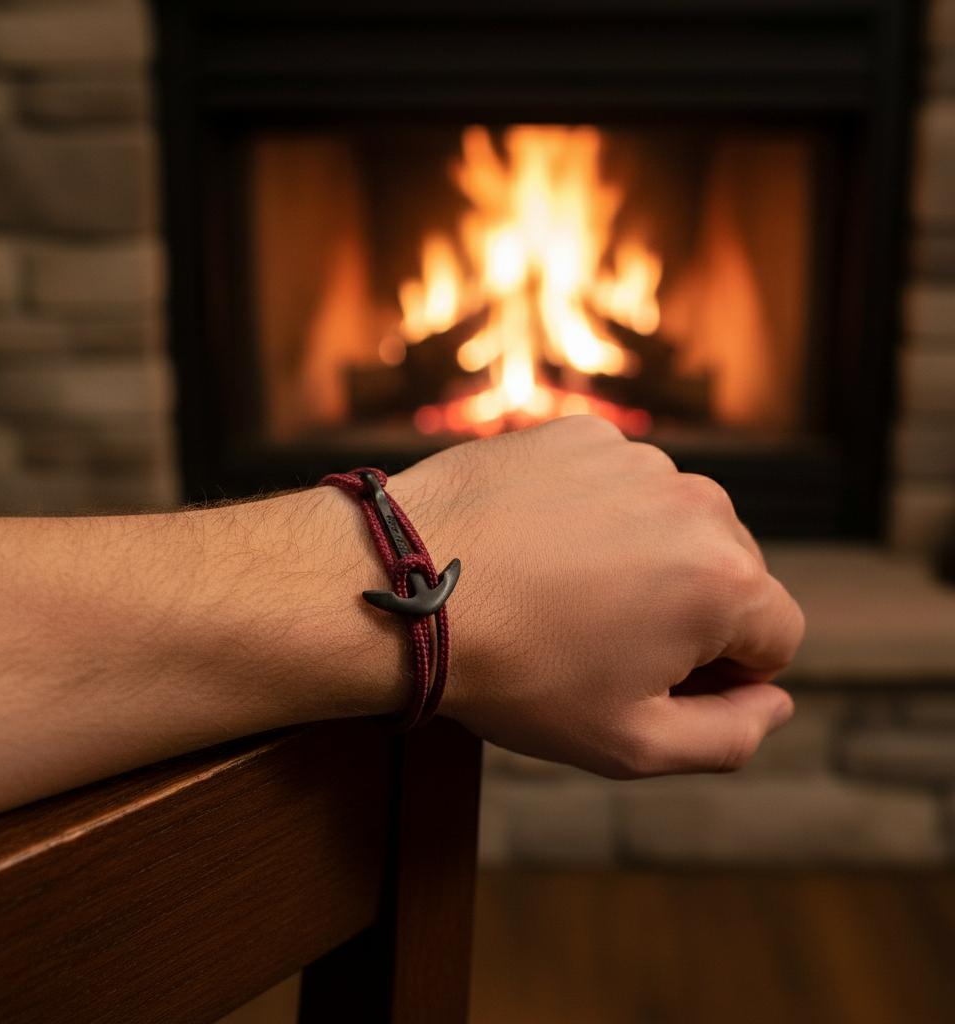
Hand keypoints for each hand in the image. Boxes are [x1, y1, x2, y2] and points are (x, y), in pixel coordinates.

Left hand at [389, 416, 804, 777]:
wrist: (407, 587)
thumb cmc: (516, 672)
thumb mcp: (631, 742)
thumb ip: (729, 736)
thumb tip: (775, 703)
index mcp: (726, 581)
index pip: (776, 637)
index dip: (726, 675)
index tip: (655, 682)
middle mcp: (696, 503)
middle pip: (732, 572)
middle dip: (688, 613)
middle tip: (602, 643)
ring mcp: (636, 459)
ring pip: (674, 523)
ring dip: (643, 559)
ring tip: (564, 594)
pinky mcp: (581, 436)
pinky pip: (618, 484)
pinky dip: (596, 514)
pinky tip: (540, 547)